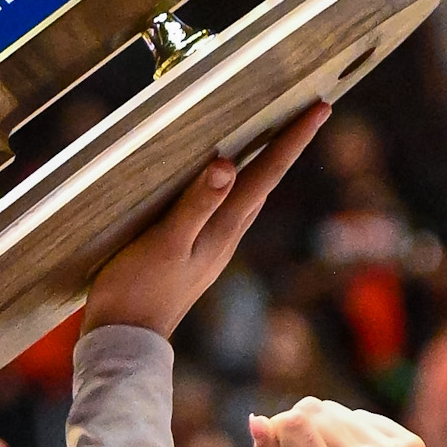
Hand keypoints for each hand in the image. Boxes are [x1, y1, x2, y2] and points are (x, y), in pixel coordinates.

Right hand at [83, 103, 328, 338]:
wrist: (125, 339)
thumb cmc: (139, 289)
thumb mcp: (166, 243)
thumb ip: (196, 205)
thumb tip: (228, 166)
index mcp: (225, 228)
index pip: (268, 172)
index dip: (293, 138)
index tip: (321, 107)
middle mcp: (227, 234)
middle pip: (268, 179)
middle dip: (289, 144)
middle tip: (311, 112)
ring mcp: (214, 245)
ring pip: (251, 193)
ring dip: (267, 162)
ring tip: (279, 136)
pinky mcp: (195, 251)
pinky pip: (228, 205)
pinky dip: (239, 181)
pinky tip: (228, 179)